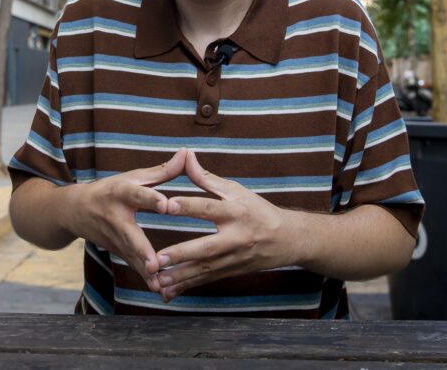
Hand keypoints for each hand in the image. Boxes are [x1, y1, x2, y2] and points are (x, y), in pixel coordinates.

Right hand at [64, 147, 187, 291]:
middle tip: (155, 263)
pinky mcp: (116, 250)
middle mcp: (115, 216)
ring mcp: (113, 237)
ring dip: (144, 271)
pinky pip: (132, 265)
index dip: (151, 199)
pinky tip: (160, 291)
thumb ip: (162, 170)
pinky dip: (144, 278)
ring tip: (160, 285)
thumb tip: (187, 152)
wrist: (75, 210)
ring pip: (131, 255)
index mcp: (121, 192)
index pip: (138, 194)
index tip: (167, 205)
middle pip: (130, 234)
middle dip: (142, 250)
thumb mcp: (132, 177)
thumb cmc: (110, 190)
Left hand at [154, 150, 299, 301]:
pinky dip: (188, 286)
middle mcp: (236, 237)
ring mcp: (235, 258)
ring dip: (181, 277)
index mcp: (236, 211)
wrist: (288, 240)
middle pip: (207, 247)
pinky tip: (169, 291)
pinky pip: (207, 280)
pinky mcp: (233, 271)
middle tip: (158, 258)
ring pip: (205, 269)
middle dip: (182, 254)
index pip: (209, 207)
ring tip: (157, 281)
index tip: (168, 205)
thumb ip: (207, 177)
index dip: (189, 206)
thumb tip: (186, 155)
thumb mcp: (236, 190)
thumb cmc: (258, 210)